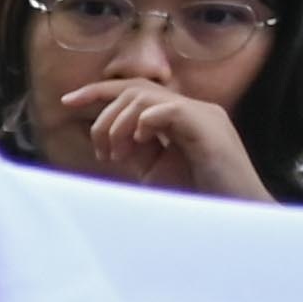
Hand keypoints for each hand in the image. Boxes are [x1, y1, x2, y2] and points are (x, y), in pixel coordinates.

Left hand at [58, 75, 268, 197]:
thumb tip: (108, 140)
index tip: (66, 101)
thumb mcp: (155, 170)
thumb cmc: (197, 195)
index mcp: (177, 117)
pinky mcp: (209, 128)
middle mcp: (191, 109)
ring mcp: (202, 115)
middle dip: (104, 117)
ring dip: (119, 125)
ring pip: (145, 96)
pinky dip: (144, 122)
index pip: (134, 90)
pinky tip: (139, 143)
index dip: (97, 91)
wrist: (236, 213)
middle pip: (133, 88)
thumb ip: (135, 150)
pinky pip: (169, 110)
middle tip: (103, 152)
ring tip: (117, 155)